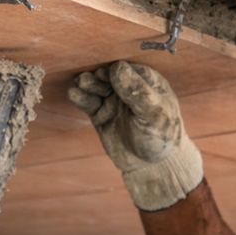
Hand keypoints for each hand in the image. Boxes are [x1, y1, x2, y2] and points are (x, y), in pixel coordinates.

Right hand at [68, 60, 202, 210]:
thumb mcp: (154, 113)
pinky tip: (73, 94)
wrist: (151, 166)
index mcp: (146, 82)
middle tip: (90, 80)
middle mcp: (128, 88)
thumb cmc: (161, 137)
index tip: (107, 75)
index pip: (128, 68)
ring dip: (88, 84)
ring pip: (96, 87)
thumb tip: (117, 67)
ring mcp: (113, 101)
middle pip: (108, 75)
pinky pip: (88, 103)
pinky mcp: (100, 115)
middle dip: (99, 76)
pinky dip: (80, 98)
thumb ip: (137, 91)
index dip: (116, 70)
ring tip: (81, 84)